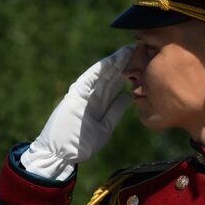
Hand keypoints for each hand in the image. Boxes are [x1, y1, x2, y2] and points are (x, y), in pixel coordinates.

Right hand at [21, 46, 133, 180]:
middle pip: (111, 76)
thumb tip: (127, 96)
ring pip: (102, 75)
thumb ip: (115, 112)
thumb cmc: (82, 144)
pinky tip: (111, 60)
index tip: (143, 64)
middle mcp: (92, 96)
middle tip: (139, 50)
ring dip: (114, 63)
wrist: (61, 154)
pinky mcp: (75, 95)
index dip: (129, 73)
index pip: (116, 85)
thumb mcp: (105, 127)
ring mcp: (83, 94)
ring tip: (127, 51)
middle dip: (124, 64)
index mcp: (100, 104)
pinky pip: (88, 79)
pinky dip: (99, 70)